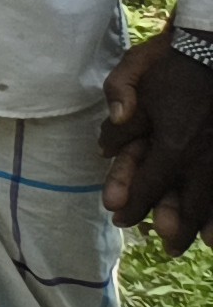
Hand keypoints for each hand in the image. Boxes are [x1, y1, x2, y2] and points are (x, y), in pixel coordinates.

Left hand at [102, 32, 212, 252]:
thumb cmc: (172, 60)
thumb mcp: (131, 75)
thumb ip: (116, 108)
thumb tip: (104, 147)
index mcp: (171, 144)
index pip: (147, 186)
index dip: (132, 205)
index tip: (121, 217)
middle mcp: (201, 159)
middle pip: (188, 205)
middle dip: (175, 228)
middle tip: (167, 246)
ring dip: (207, 225)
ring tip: (204, 244)